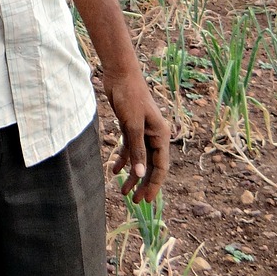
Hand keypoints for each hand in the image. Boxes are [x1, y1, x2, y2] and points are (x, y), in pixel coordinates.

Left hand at [105, 68, 168, 201]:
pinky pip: (129, 148)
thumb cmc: (130, 96)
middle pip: (151, 165)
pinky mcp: (130, 126)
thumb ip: (137, 150)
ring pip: (139, 159)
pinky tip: (115, 170)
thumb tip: (140, 174)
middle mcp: (154, 135)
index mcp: (161, 135)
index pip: (161, 166)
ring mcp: (142, 131)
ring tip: (122, 192)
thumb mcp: (133, 125)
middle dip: (143, 183)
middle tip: (136, 201)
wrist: (120, 74)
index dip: (155, 184)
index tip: (148, 200)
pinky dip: (123, 160)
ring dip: (132, 175)